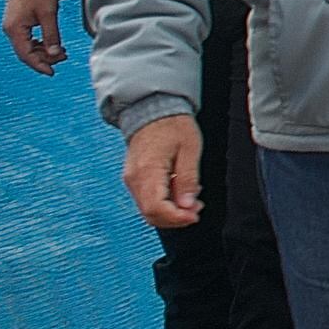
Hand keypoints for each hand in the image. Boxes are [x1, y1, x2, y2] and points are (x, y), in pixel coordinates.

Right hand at [2, 0, 66, 73]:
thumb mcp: (49, 15)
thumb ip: (51, 36)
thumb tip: (55, 54)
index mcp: (14, 29)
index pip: (25, 55)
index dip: (39, 65)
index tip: (51, 72)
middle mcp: (10, 29)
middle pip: (26, 52)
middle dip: (44, 58)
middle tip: (62, 57)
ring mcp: (13, 26)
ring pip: (27, 47)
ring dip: (43, 51)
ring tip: (60, 51)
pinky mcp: (18, 23)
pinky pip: (27, 39)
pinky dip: (39, 44)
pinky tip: (51, 44)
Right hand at [127, 113, 204, 230]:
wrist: (153, 110)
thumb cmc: (172, 125)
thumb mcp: (189, 150)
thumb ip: (187, 179)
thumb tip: (187, 205)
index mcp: (147, 171)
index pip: (155, 208)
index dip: (176, 218)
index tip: (194, 216)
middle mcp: (134, 178)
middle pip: (150, 214)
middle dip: (175, 218)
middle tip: (197, 209)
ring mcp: (132, 179)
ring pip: (148, 209)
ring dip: (171, 212)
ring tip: (192, 201)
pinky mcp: (134, 179)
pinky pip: (148, 199)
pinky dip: (164, 203)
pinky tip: (180, 194)